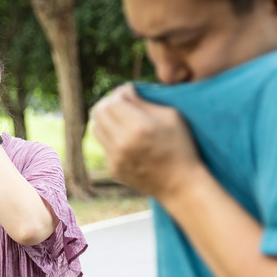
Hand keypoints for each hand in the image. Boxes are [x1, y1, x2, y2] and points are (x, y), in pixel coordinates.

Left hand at [91, 84, 203, 198]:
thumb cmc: (181, 147)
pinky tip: (127, 140)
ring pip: (95, 128)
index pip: (113, 100)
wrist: (181, 185)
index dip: (120, 92)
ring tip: (120, 119)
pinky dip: (111, 138)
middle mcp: (122, 143)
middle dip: (108, 103)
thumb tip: (124, 92)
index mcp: (138, 127)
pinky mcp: (113, 169)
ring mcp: (115, 158)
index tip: (130, 93)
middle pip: (98, 112)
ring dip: (105, 120)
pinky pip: (103, 145)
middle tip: (121, 103)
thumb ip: (144, 102)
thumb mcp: (171, 116)